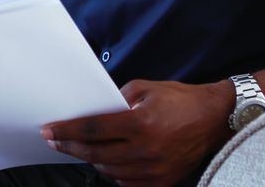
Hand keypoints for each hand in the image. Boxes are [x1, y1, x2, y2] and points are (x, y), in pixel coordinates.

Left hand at [42, 79, 233, 186]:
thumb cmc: (181, 99)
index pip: (93, 129)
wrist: (216, 119)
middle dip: (70, 146)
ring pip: (108, 170)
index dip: (67, 131)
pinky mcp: (162, 182)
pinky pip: (126, 182)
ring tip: (80, 148)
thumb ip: (117, 100)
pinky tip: (106, 160)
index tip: (48, 130)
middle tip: (55, 140)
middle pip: (95, 153)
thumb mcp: (146, 88)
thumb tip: (93, 111)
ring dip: (90, 159)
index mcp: (141, 124)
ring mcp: (154, 170)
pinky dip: (112, 171)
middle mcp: (146, 150)